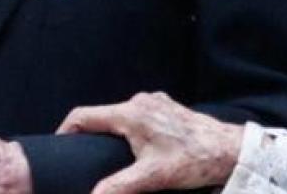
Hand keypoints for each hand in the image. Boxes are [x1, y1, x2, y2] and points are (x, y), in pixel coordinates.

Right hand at [58, 91, 244, 193]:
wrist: (229, 150)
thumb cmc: (193, 160)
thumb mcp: (152, 178)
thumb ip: (117, 187)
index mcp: (131, 113)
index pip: (83, 115)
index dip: (65, 131)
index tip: (57, 149)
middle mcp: (141, 102)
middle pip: (102, 116)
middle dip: (88, 136)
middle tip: (80, 158)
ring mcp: (155, 103)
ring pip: (120, 117)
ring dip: (111, 134)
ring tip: (106, 158)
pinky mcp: (167, 109)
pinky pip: (138, 117)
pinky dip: (129, 132)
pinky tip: (135, 151)